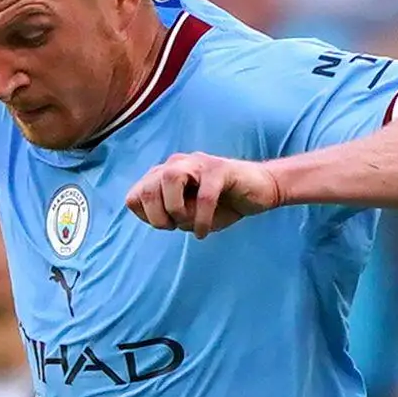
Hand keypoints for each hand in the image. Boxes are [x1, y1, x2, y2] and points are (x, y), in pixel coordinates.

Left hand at [127, 152, 280, 235]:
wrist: (262, 189)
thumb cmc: (224, 203)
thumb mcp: (191, 216)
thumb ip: (171, 216)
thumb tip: (161, 220)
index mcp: (166, 174)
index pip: (135, 195)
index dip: (145, 216)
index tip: (166, 226)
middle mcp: (178, 164)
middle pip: (147, 187)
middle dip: (157, 216)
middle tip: (174, 228)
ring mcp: (199, 164)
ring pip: (170, 179)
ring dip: (174, 209)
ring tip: (187, 224)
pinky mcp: (220, 170)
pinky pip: (204, 196)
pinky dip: (202, 219)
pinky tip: (204, 233)